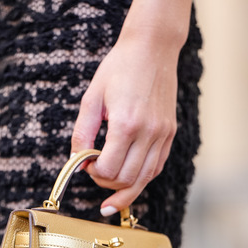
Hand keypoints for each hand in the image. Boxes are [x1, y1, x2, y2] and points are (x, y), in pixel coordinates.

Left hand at [71, 0, 190, 216]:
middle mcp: (148, 132)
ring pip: (144, 179)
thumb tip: (77, 161)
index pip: (109, 169)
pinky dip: (141, 178)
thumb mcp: (91, 98)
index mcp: (126, 124)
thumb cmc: (119, 69)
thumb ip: (82, 133)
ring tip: (110, 197)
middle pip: (127, 180)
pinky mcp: (170, 133)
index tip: (87, 164)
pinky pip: (156, 167)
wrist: (152, 49)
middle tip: (95, 174)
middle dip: (106, 184)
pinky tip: (129, 181)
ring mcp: (163, 134)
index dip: (94, 173)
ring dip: (125, 189)